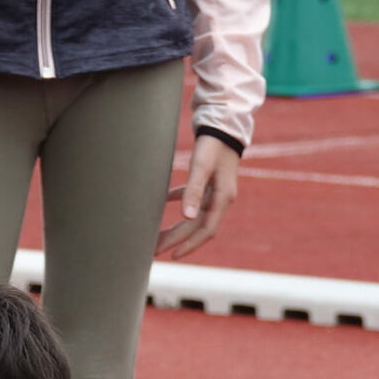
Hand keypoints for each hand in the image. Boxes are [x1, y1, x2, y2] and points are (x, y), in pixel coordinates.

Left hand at [156, 134, 240, 260]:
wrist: (224, 124)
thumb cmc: (212, 144)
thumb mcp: (202, 166)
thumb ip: (193, 191)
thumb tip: (186, 218)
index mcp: (222, 198)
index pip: (206, 230)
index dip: (189, 245)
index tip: (172, 254)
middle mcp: (220, 199)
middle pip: (196, 227)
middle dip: (176, 240)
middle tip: (154, 250)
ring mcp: (215, 191)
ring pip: (194, 217)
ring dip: (176, 227)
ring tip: (156, 236)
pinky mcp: (209, 182)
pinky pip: (193, 198)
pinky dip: (178, 201)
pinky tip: (163, 200)